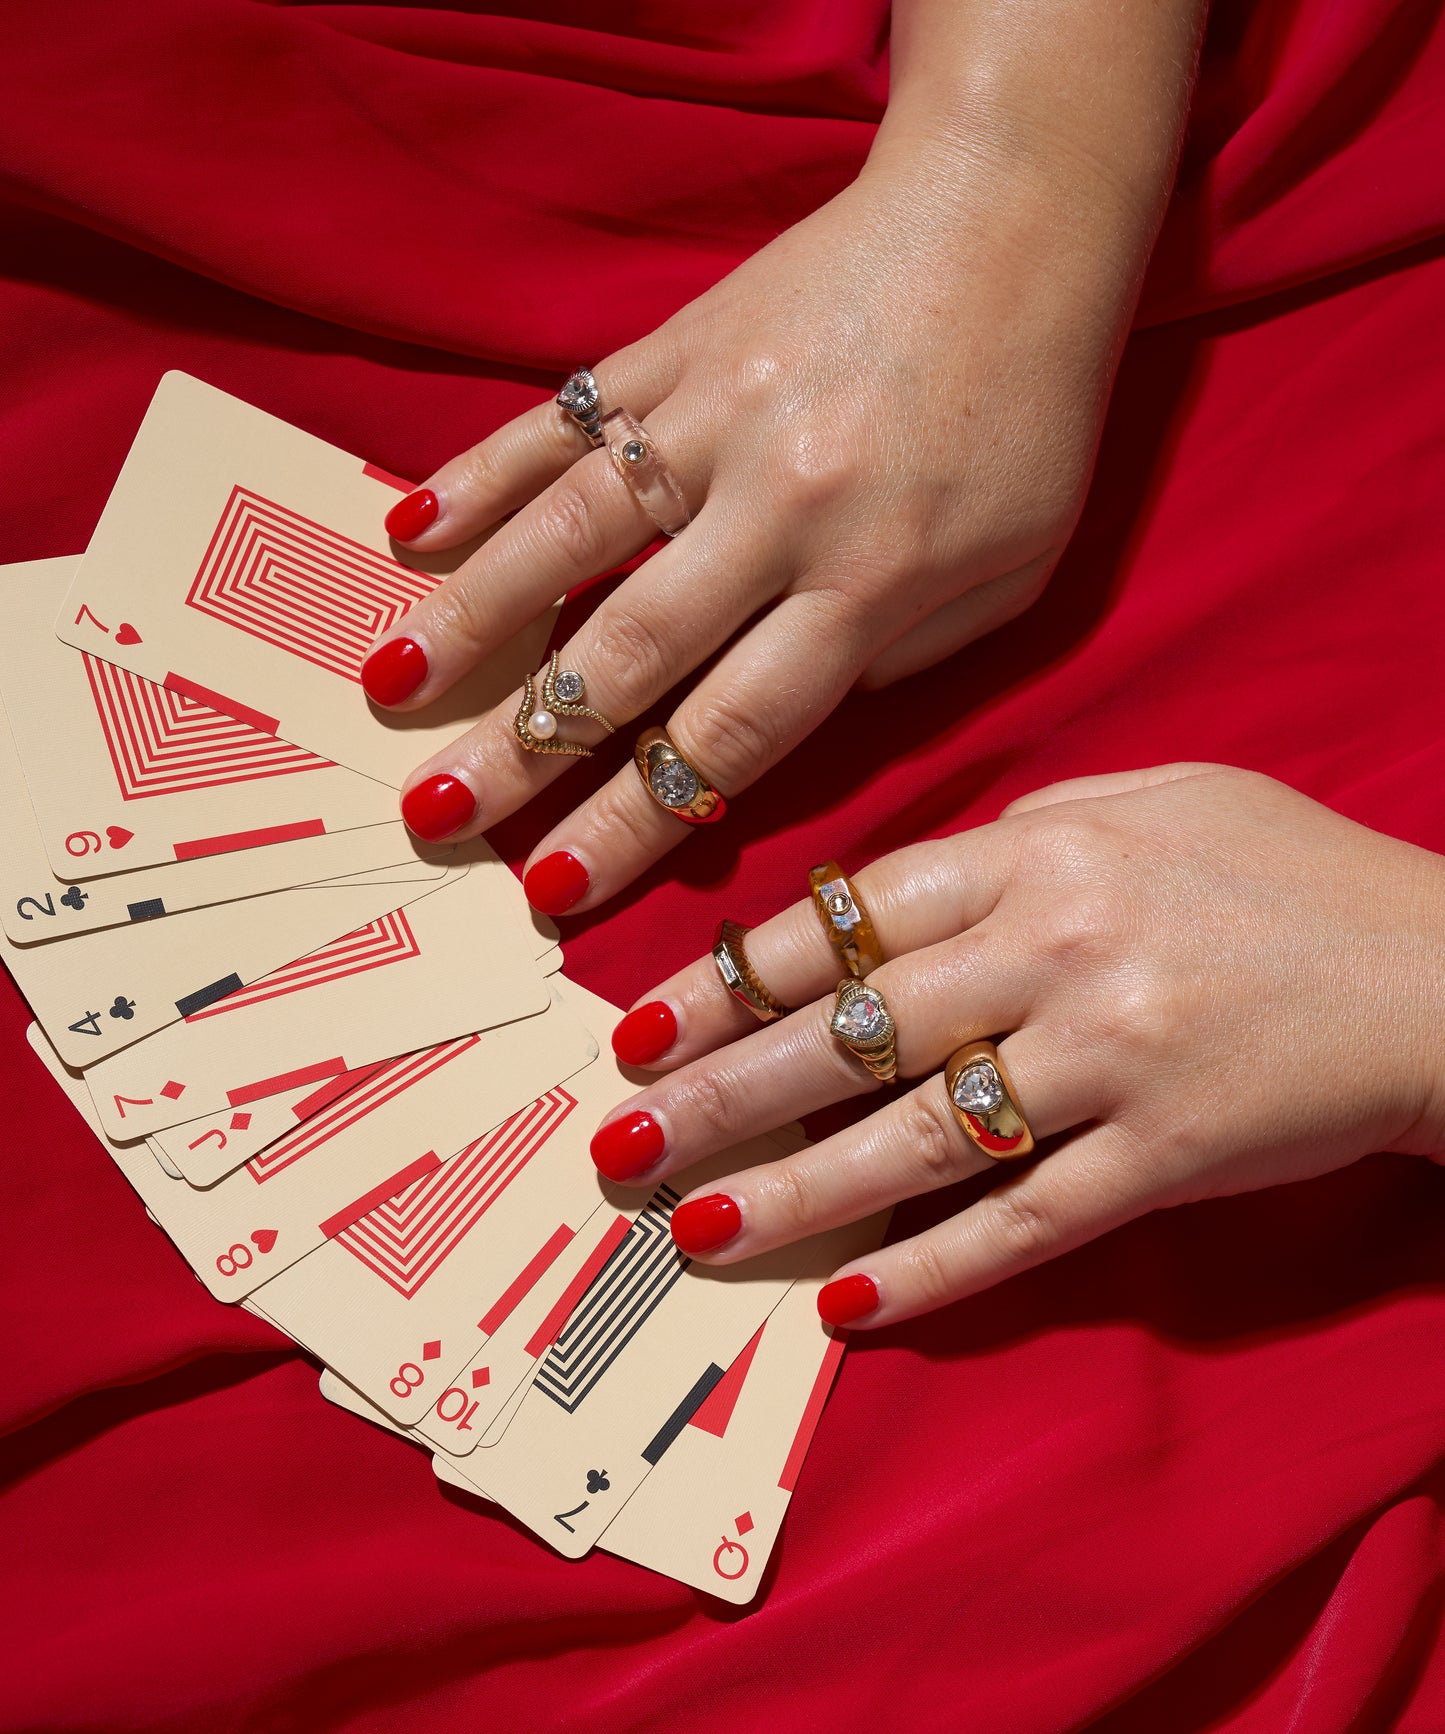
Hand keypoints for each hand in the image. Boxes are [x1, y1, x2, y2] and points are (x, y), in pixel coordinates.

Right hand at [361, 127, 1161, 911]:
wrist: (1015, 209)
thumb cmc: (1029, 414)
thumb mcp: (1017, 569)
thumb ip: (905, 661)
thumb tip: (782, 715)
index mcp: (869, 579)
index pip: (731, 730)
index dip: (635, 817)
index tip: (557, 889)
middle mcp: (778, 506)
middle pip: (629, 654)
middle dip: (527, 750)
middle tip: (437, 816)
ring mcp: (716, 417)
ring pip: (572, 535)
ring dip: (472, 616)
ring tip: (388, 686)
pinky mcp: (680, 344)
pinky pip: (565, 420)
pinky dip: (485, 472)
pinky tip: (409, 529)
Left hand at [586, 766, 1444, 1326]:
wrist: (1440, 972)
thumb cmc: (1288, 876)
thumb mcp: (1152, 799)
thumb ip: (1018, 831)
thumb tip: (892, 891)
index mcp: (1039, 850)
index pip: (843, 922)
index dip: (727, 981)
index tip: (642, 1024)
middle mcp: (1055, 950)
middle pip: (846, 1034)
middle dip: (717, 1093)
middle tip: (622, 1143)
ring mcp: (1107, 1061)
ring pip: (911, 1140)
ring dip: (790, 1193)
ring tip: (694, 1229)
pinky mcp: (1163, 1160)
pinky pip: (1024, 1226)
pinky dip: (933, 1272)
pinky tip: (852, 1306)